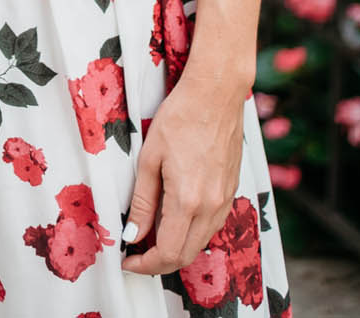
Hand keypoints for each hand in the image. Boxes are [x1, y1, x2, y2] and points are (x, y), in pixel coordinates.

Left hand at [122, 73, 244, 276]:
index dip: (144, 265)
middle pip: (185, 255)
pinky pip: (211, 226)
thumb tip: (133, 235)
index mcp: (187, 201)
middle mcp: (211, 208)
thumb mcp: (150, 157)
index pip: (167, 253)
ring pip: (199, 243)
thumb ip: (142, 201)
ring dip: (176, 249)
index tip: (127, 261)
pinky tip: (175, 218)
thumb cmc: (180, 117)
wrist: (216, 94)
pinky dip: (191, 233)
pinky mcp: (231, 192)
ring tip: (151, 236)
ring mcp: (224, 201)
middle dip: (158, 263)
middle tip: (136, 253)